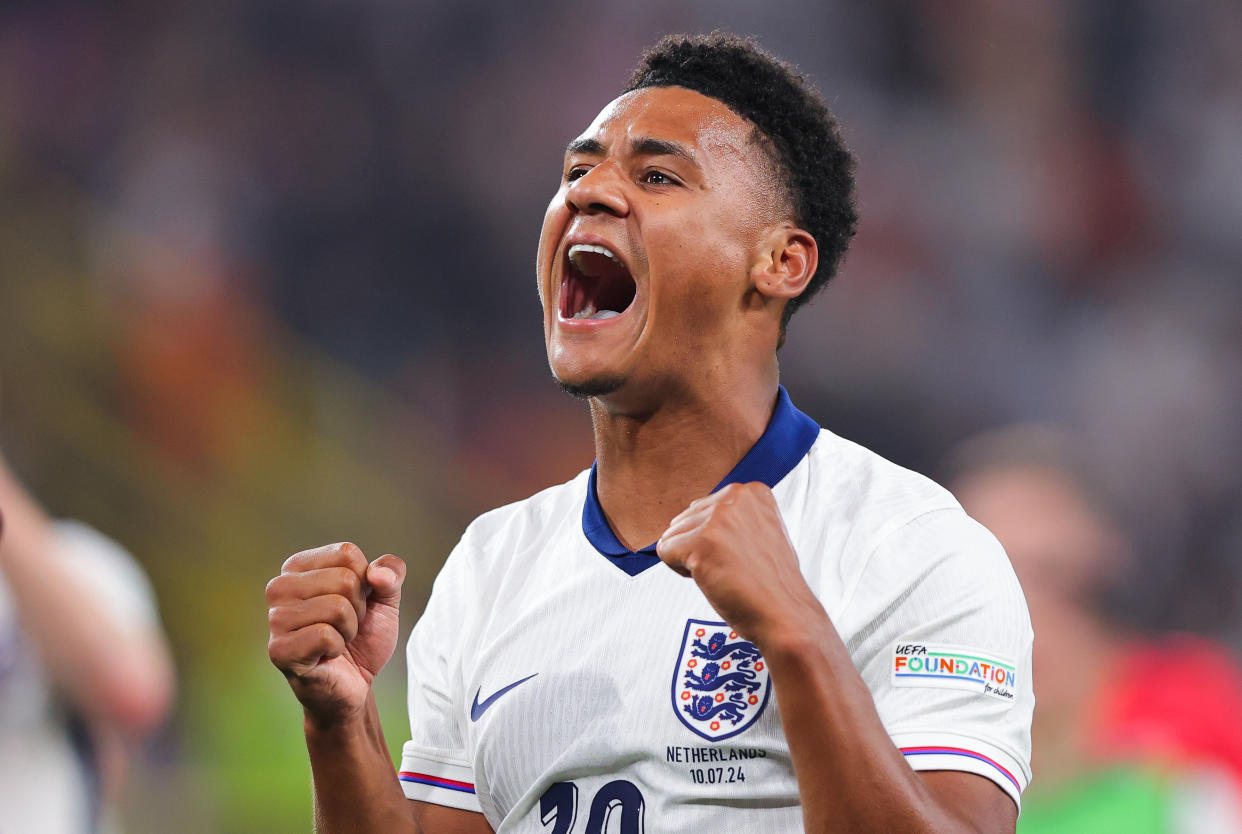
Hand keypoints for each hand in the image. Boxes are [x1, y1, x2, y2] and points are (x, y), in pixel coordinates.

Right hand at [266, 542, 405, 725]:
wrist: (356, 684)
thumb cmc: (364, 637)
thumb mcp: (386, 599)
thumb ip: (391, 573)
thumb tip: (378, 574)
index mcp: (299, 566)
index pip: (347, 554)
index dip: (365, 582)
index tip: (354, 603)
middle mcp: (280, 587)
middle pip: (344, 579)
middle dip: (359, 608)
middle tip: (346, 626)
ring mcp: (275, 619)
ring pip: (337, 607)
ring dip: (349, 629)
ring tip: (337, 640)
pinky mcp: (280, 650)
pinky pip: (326, 636)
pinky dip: (338, 647)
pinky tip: (328, 655)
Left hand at [656, 482, 825, 648]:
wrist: (785, 615)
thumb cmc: (771, 584)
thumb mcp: (761, 532)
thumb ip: (733, 517)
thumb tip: (690, 514)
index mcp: (752, 492)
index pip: (703, 508)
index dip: (716, 538)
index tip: (742, 554)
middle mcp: (736, 497)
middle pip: (685, 519)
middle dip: (700, 547)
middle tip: (733, 566)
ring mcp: (718, 518)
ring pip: (673, 535)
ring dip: (691, 559)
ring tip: (725, 572)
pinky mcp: (701, 542)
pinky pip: (665, 550)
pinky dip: (680, 570)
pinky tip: (712, 578)